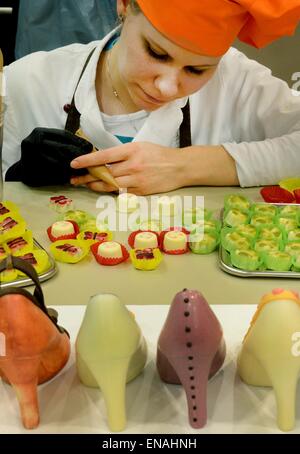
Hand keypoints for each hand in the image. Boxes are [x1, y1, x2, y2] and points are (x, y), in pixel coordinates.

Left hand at [70, 142, 186, 194]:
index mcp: (131, 150)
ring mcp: (137, 180)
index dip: (87, 161)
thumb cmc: (159, 154)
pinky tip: (104, 189)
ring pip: (110, 185)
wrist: (180, 167)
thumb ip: (122, 153)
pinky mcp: (141, 191)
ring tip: (86, 185)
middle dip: (87, 177)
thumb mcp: (140, 146)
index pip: (103, 156)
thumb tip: (102, 159)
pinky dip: (111, 191)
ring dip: (95, 186)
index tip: (74, 164)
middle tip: (74, 179)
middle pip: (104, 173)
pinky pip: (121, 192)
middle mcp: (133, 165)